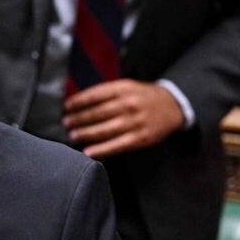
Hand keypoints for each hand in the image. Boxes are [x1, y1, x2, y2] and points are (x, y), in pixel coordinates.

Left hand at [63, 79, 184, 157]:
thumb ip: (106, 93)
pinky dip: (101, 149)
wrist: (174, 106)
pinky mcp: (141, 138)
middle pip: (98, 113)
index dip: (79, 101)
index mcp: (124, 89)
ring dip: (86, 134)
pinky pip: (117, 145)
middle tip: (65, 123)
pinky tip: (88, 152)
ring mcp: (135, 122)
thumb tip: (78, 103)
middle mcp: (129, 104)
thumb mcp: (127, 87)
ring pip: (105, 130)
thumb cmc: (143, 97)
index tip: (66, 106)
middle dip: (79, 119)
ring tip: (72, 136)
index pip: (96, 94)